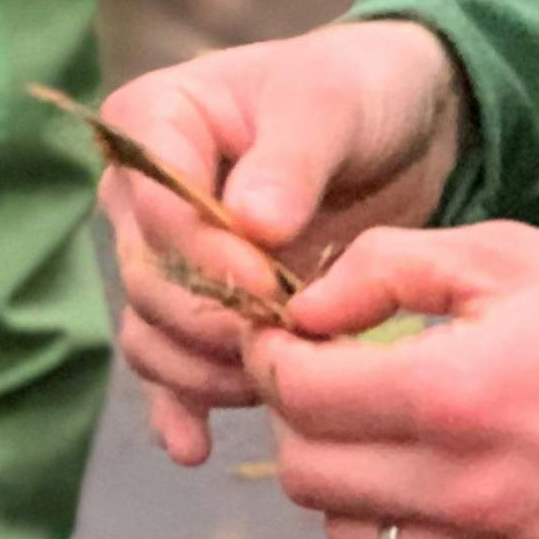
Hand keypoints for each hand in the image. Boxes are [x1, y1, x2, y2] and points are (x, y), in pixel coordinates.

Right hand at [98, 22, 466, 465]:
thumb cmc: (358, 91)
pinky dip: (180, 405)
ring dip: (206, 368)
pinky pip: (168, 363)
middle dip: (212, 321)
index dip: (207, 256)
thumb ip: (292, 158)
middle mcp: (140, 191)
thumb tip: (253, 224)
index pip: (155, 206)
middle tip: (284, 343)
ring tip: (273, 384)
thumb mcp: (332, 103)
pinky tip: (196, 447)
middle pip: (147, 279)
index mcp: (154, 120)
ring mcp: (165, 253)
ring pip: (152, 331)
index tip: (273, 283)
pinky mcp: (198, 304)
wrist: (397, 123)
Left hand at [247, 222, 538, 538]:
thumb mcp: (506, 254)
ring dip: (349, 491)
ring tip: (393, 444)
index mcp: (458, 394)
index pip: (298, 397)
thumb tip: (301, 315)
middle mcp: (473, 493)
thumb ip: (385, 269)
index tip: (288, 344)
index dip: (273, 361)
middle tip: (337, 389)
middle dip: (303, 424)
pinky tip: (431, 504)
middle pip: (308, 478)